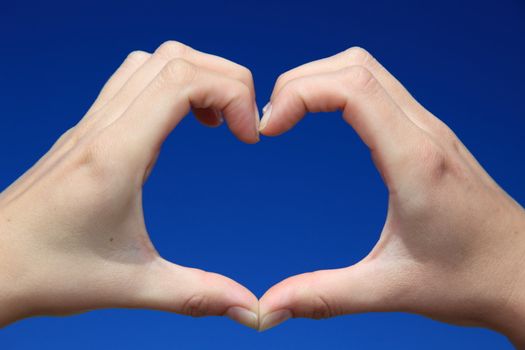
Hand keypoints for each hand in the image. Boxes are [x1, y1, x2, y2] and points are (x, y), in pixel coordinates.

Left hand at [0, 41, 259, 328]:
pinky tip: (179, 127)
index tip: (249, 137)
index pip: (182, 80)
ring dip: (195, 77)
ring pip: (151, 62)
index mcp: (116, 155)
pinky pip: (132, 82)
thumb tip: (251, 310)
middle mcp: (102, 127)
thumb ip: (196, 294)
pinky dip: (169, 87)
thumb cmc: (47, 273)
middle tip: (242, 123)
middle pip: (174, 58)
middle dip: (224, 78)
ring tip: (215, 120)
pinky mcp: (87, 132)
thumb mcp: (131, 286)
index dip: (231, 93)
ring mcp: (91, 124)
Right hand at [257, 47, 524, 345]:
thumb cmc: (470, 280)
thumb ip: (324, 296)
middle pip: (355, 66)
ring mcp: (429, 129)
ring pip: (368, 70)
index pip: (352, 89)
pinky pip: (380, 89)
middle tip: (272, 121)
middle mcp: (424, 133)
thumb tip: (269, 309)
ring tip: (289, 116)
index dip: (300, 94)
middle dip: (301, 82)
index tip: (269, 129)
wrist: (524, 275)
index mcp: (415, 162)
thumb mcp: (391, 290)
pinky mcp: (428, 136)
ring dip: (321, 81)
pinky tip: (326, 119)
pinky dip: (342, 90)